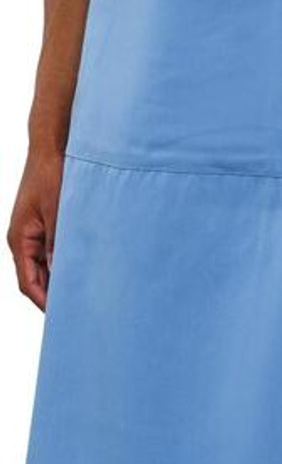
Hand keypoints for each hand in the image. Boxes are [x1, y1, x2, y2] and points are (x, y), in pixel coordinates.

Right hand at [6, 146, 64, 311]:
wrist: (50, 147)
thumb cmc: (50, 174)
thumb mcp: (58, 211)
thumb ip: (59, 243)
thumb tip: (64, 274)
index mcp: (20, 239)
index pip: (28, 283)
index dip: (44, 302)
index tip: (61, 316)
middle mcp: (22, 239)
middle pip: (35, 278)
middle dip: (52, 295)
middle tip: (76, 310)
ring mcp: (32, 233)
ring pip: (43, 266)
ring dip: (58, 279)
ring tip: (80, 294)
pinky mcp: (43, 224)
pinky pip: (49, 251)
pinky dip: (61, 262)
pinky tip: (79, 268)